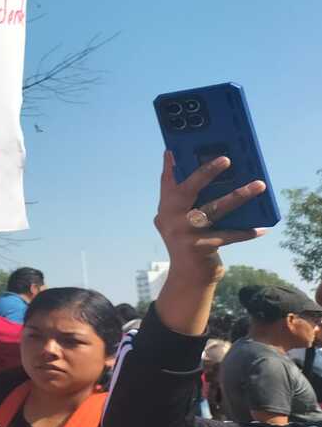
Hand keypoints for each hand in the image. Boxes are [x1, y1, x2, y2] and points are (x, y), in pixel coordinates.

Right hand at [154, 151, 265, 284]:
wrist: (189, 276)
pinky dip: (245, 232)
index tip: (173, 149)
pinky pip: (228, 235)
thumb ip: (191, 204)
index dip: (169, 166)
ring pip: (214, 209)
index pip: (167, 183)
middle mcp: (170, 219)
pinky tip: (261, 229)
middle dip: (206, 172)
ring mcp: (183, 233)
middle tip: (226, 159)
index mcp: (165, 210)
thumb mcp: (183, 222)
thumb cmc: (192, 243)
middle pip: (188, 190)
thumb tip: (218, 180)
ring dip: (238, 196)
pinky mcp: (199, 247)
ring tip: (258, 185)